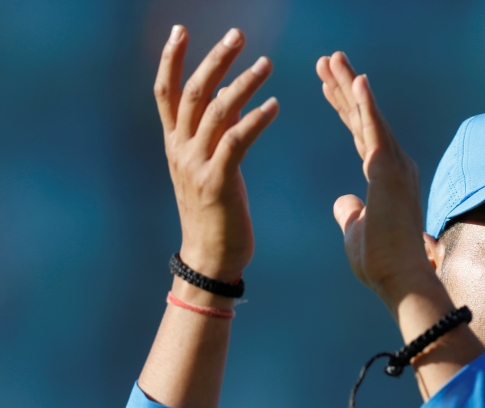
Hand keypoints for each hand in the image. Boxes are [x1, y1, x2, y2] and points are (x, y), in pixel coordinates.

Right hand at [155, 25, 278, 281]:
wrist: (210, 259)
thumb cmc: (215, 214)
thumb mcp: (209, 167)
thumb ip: (214, 134)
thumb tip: (229, 99)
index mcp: (174, 144)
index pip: (166, 91)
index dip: (171, 58)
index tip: (180, 29)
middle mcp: (180, 150)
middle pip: (192, 92)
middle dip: (214, 60)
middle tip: (238, 35)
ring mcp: (196, 166)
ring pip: (215, 112)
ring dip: (242, 84)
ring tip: (267, 64)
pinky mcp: (217, 183)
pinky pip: (235, 142)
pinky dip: (255, 120)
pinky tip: (275, 106)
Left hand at [316, 52, 433, 307]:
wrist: (399, 280)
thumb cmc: (381, 262)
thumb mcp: (357, 231)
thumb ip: (351, 212)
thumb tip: (344, 201)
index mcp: (385, 178)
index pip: (362, 134)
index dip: (345, 108)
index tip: (328, 86)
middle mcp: (395, 166)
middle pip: (364, 118)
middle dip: (345, 87)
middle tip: (328, 59)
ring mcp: (395, 167)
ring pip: (368, 117)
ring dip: (350, 85)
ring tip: (332, 59)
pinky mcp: (389, 172)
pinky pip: (375, 131)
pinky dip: (366, 104)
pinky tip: (356, 80)